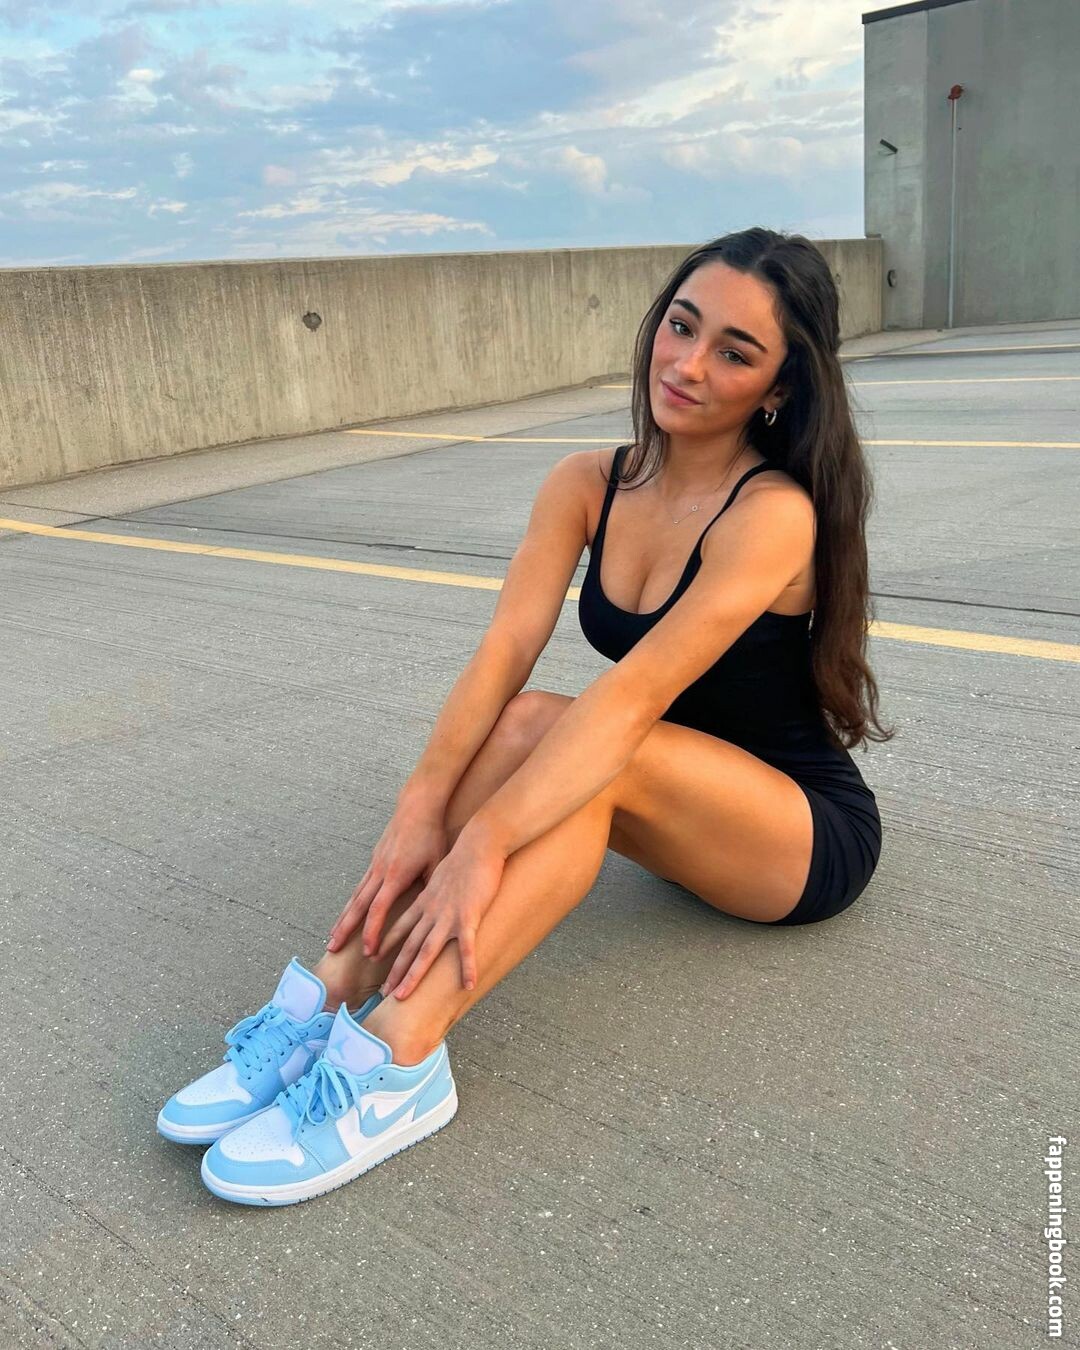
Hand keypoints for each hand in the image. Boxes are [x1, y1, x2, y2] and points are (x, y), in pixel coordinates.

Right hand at [327, 800, 448, 954]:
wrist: (417, 806)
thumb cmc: (431, 834)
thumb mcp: (437, 862)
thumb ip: (432, 887)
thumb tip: (433, 912)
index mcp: (396, 875)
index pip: (378, 909)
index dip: (372, 932)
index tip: (368, 951)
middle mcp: (380, 872)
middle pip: (358, 906)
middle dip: (345, 930)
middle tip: (332, 950)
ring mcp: (375, 865)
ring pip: (355, 897)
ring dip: (343, 918)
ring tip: (333, 937)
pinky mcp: (374, 860)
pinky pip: (359, 886)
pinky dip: (351, 903)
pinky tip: (347, 913)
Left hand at [376, 831, 506, 1000]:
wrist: (478, 844)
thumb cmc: (464, 858)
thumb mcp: (441, 874)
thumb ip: (434, 890)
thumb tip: (431, 897)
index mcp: (424, 902)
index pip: (400, 927)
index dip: (386, 944)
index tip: (373, 958)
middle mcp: (430, 912)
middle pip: (408, 946)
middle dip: (395, 970)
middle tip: (383, 991)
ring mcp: (447, 916)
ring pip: (426, 952)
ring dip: (413, 976)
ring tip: (401, 996)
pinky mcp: (468, 916)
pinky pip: (467, 948)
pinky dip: (467, 967)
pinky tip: (468, 985)